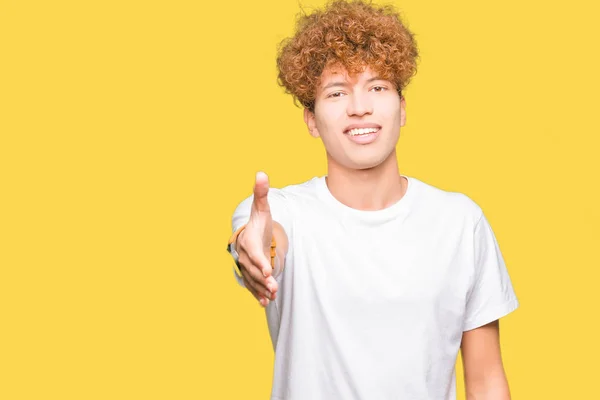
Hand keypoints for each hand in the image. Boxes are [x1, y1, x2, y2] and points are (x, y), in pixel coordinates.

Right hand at [236, 172, 278, 306]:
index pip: (252, 252)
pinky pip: (251, 285)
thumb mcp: (261, 207)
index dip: (259, 261)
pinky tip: (265, 302)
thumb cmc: (258, 221)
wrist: (248, 233)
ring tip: (272, 296)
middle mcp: (243, 254)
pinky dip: (257, 294)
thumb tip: (261, 173)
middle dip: (262, 278)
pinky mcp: (249, 273)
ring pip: (252, 279)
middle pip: (253, 268)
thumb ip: (261, 193)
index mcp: (247, 239)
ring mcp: (245, 265)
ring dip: (261, 288)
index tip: (268, 269)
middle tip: (274, 286)